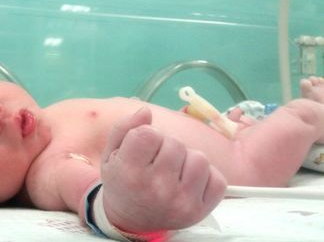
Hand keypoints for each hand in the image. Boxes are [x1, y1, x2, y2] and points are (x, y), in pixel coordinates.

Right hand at [100, 107, 226, 231]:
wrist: (131, 220)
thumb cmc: (122, 181)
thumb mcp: (112, 154)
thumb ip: (124, 127)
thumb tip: (145, 110)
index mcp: (130, 173)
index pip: (149, 133)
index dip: (146, 135)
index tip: (141, 149)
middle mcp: (157, 189)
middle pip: (176, 143)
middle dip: (167, 146)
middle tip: (156, 162)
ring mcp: (181, 202)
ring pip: (199, 158)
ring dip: (188, 160)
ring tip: (174, 171)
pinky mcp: (200, 211)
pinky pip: (217, 179)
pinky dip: (206, 177)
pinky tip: (188, 182)